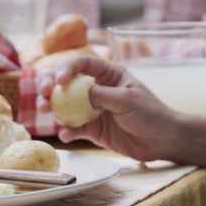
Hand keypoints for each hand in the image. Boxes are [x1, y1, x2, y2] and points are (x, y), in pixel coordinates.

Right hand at [36, 56, 182, 161]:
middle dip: (49, 86)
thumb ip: (101, 95)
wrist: (163, 140)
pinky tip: (66, 134)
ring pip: (64, 106)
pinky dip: (66, 130)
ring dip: (52, 108)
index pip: (82, 64)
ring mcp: (92, 109)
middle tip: (42, 95)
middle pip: (66, 83)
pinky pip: (73, 128)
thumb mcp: (127, 100)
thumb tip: (76, 92)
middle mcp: (96, 89)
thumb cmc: (151, 113)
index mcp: (108, 74)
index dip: (66, 69)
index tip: (58, 80)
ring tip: (45, 112)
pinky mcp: (92, 129)